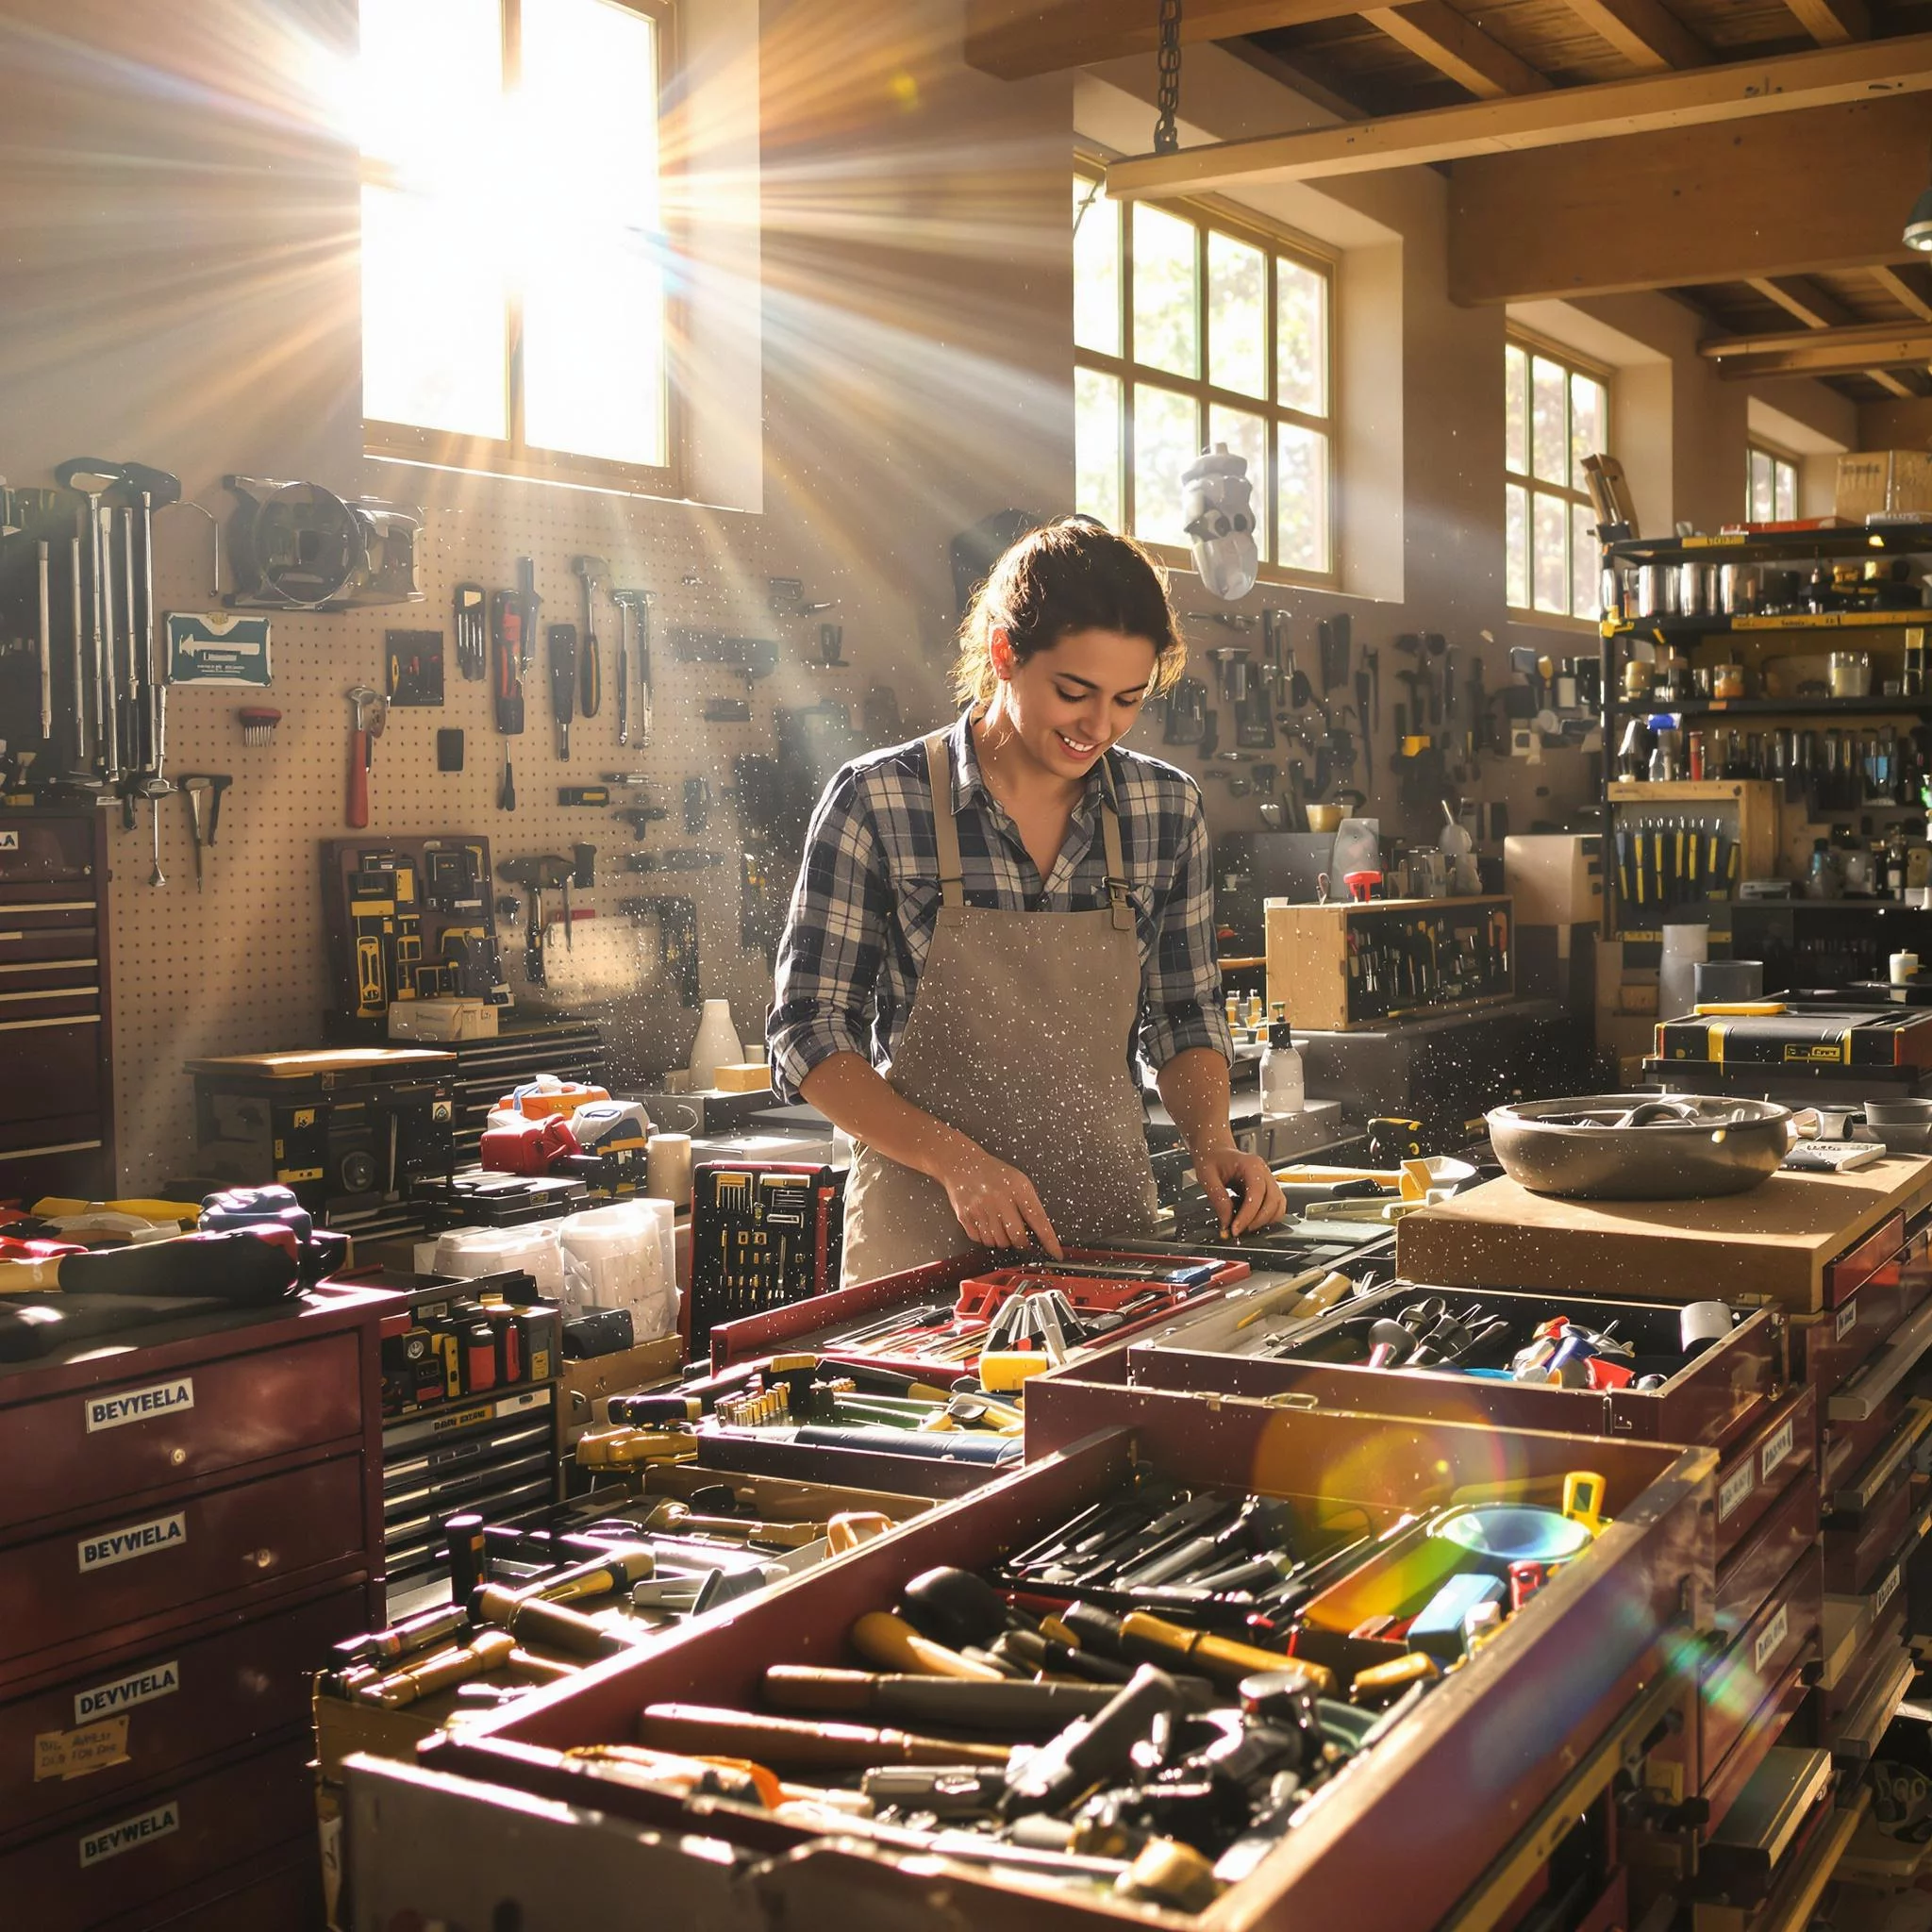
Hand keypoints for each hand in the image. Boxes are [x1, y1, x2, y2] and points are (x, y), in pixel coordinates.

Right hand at [936, 1140, 1062, 1256]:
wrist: (962, 1164)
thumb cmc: (994, 1173)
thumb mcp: (1018, 1181)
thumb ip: (1029, 1204)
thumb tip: (1040, 1233)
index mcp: (1018, 1188)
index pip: (1038, 1219)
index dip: (1049, 1240)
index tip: (1056, 1253)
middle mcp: (1000, 1199)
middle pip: (1017, 1237)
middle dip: (1021, 1242)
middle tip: (1019, 1236)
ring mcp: (981, 1208)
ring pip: (999, 1242)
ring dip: (1002, 1240)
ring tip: (998, 1223)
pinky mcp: (966, 1216)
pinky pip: (981, 1240)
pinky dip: (985, 1237)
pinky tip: (985, 1222)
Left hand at [1194, 1145, 1284, 1238]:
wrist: (1215, 1151)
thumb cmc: (1211, 1159)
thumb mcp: (1207, 1177)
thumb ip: (1218, 1199)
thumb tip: (1226, 1222)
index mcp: (1251, 1165)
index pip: (1256, 1193)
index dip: (1248, 1214)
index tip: (1235, 1228)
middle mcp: (1264, 1172)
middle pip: (1273, 1201)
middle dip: (1257, 1220)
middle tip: (1239, 1230)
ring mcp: (1268, 1180)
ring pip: (1279, 1205)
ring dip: (1265, 1220)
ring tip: (1245, 1226)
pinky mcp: (1268, 1189)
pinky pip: (1276, 1206)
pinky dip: (1267, 1217)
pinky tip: (1251, 1220)